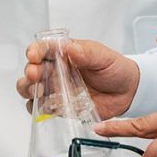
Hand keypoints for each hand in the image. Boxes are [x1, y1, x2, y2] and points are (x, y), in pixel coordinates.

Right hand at [19, 37, 140, 120]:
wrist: (127, 92)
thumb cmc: (115, 69)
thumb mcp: (104, 57)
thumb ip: (87, 53)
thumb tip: (70, 48)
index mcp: (64, 53)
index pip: (43, 49)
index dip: (35, 51)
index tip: (34, 55)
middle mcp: (56, 70)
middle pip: (32, 69)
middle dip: (30, 72)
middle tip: (35, 75)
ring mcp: (56, 89)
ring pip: (31, 89)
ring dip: (29, 89)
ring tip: (38, 91)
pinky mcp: (59, 106)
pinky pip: (42, 108)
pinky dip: (39, 108)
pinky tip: (47, 106)